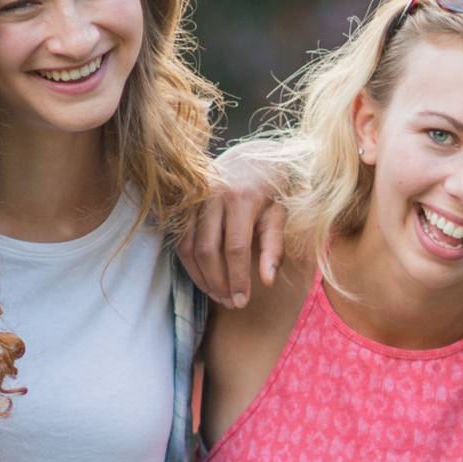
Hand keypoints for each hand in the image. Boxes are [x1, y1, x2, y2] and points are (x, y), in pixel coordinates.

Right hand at [179, 143, 287, 308]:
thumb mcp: (281, 215)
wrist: (252, 158)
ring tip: (218, 296)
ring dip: (201, 277)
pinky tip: (205, 279)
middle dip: (218, 282)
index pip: (236, 248)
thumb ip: (275, 247)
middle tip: (231, 303)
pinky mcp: (183, 205)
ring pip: (189, 248)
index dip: (238, 278)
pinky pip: (181, 241)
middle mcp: (213, 196)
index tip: (243, 301)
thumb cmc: (272, 191)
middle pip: (208, 251)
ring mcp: (194, 199)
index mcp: (242, 198)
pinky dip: (190, 265)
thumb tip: (267, 282)